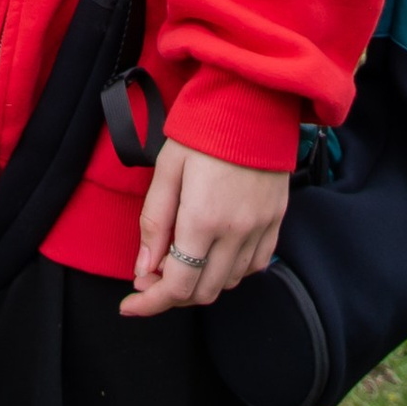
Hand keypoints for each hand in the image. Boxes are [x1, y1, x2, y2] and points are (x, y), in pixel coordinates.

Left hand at [120, 142, 289, 317]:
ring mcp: (261, 228)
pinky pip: (255, 265)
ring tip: (180, 258)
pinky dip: (230, 270)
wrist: (253, 100)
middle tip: (151, 275)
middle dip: (171, 294)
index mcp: (204, 219)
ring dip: (200, 282)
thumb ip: (155, 221)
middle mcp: (236, 232)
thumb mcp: (167, 168)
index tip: (130, 305)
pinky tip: (213, 252)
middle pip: (203, 292)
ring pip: (229, 283)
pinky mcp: (276, 221)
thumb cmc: (203, 129)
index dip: (150, 303)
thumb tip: (144, 269)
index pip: (177, 285)